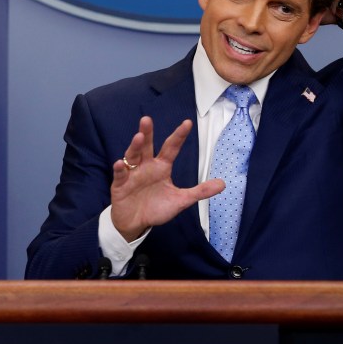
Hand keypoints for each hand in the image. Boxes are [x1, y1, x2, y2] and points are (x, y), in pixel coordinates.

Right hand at [110, 116, 223, 240]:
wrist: (136, 223)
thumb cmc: (156, 208)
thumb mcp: (181, 200)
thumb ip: (200, 191)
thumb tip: (223, 183)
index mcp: (161, 167)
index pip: (171, 148)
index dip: (178, 136)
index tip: (187, 123)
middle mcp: (146, 166)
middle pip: (147, 147)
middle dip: (147, 133)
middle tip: (147, 120)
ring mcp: (132, 174)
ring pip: (133, 156)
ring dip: (135, 146)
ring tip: (138, 137)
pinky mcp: (120, 185)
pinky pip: (120, 175)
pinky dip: (119, 169)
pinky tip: (120, 163)